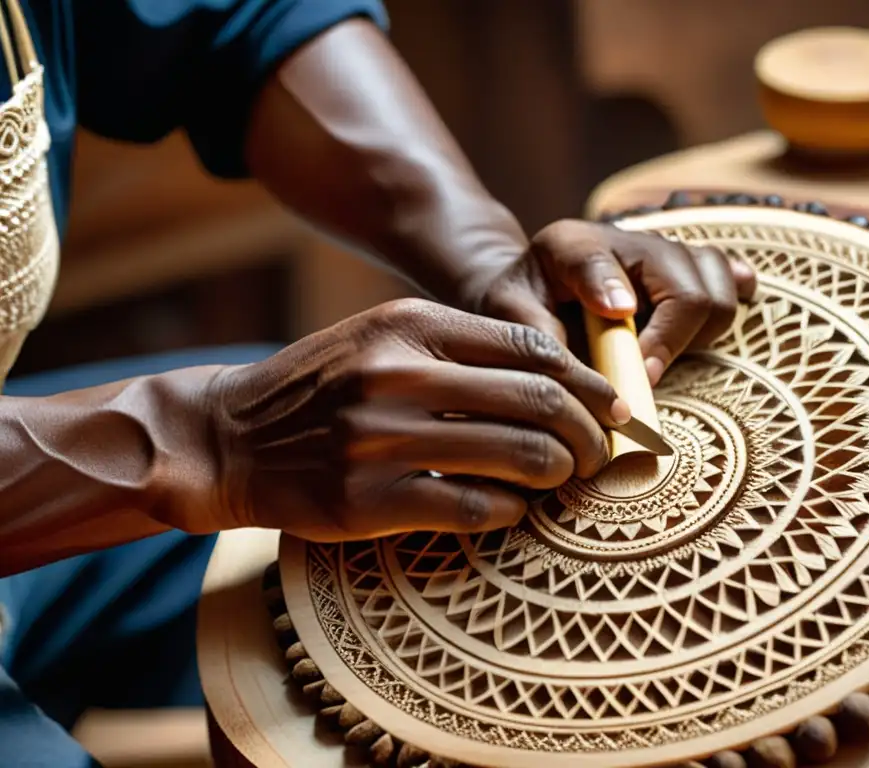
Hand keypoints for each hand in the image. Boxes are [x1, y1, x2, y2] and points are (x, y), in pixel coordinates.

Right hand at [206, 299, 629, 541]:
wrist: (230, 436)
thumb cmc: (322, 386)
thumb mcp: (382, 337)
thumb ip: (460, 346)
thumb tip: (557, 377)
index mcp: (409, 324)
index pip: (531, 348)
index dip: (588, 381)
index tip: (613, 406)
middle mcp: (398, 374)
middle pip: (538, 401)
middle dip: (590, 432)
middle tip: (602, 451)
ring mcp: (381, 438)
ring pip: (518, 455)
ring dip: (560, 472)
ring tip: (566, 478)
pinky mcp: (369, 499)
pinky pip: (475, 508)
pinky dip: (513, 510)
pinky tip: (516, 507)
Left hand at [463, 220, 756, 385]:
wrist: (538, 286)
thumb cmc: (524, 305)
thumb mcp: (509, 314)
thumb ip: (536, 335)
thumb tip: (584, 371)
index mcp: (572, 245)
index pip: (598, 264)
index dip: (621, 311)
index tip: (635, 362)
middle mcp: (629, 238)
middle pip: (689, 290)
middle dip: (671, 343)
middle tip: (641, 379)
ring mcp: (666, 251)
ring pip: (718, 289)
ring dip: (697, 334)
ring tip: (656, 357)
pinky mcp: (691, 266)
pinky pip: (733, 278)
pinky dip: (732, 301)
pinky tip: (703, 327)